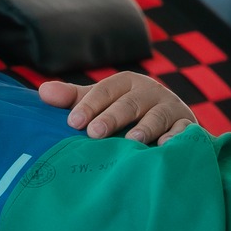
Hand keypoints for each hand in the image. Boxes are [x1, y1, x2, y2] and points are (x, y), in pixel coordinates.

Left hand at [40, 72, 197, 144]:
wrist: (172, 121)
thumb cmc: (129, 112)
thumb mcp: (103, 102)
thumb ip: (75, 99)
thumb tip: (43, 92)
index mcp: (127, 83)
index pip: (106, 90)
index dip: (89, 104)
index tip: (73, 122)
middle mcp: (150, 91)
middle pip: (130, 102)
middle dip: (113, 117)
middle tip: (95, 133)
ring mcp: (171, 108)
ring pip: (157, 116)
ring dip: (145, 128)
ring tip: (132, 141)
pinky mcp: (187, 126)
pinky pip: (183, 132)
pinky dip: (177, 139)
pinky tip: (166, 148)